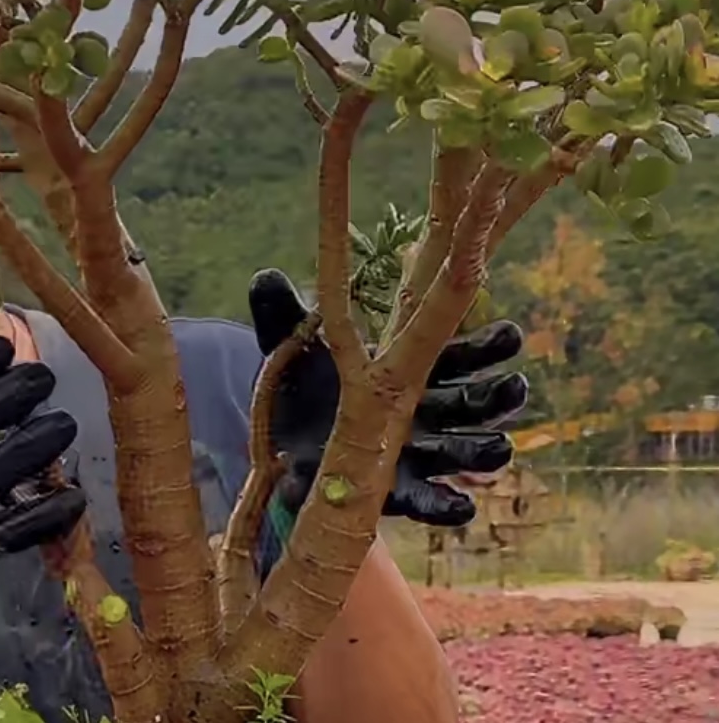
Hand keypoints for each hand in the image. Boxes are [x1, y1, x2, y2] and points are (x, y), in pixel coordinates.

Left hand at [248, 268, 527, 527]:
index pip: (455, 355)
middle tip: (517, 387)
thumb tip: (266, 278)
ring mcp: (410, 453)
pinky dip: (446, 504)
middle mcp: (418, 410)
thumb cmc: (296, 382)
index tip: (512, 334)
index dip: (486, 347)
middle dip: (496, 398)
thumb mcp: (287, 343)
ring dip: (483, 450)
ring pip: (459, 452)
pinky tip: (462, 504)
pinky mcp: (392, 491)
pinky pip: (427, 502)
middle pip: (469, 404)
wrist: (275, 439)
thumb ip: (281, 311)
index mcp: (405, 367)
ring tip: (500, 448)